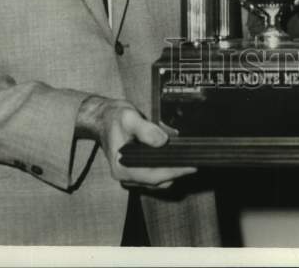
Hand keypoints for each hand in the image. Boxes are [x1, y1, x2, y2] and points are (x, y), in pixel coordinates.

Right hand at [76, 96, 195, 189]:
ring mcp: (130, 175)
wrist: (102, 117)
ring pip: (157, 180)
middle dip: (177, 172)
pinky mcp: (135, 170)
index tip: (192, 165)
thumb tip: (163, 141)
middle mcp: (125, 176)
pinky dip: (166, 168)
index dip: (174, 172)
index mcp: (122, 168)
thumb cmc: (114, 117)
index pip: (153, 176)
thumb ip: (146, 130)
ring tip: (188, 158)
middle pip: (157, 181)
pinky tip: (175, 156)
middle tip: (195, 160)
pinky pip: (154, 174)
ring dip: (172, 171)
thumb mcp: (129, 118)